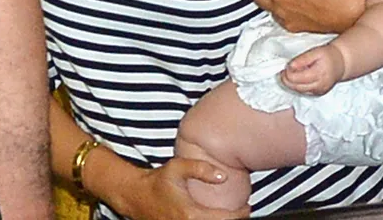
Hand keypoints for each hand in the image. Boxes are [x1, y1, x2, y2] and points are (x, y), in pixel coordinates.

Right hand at [113, 156, 248, 219]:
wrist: (136, 196)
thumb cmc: (158, 180)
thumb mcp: (177, 167)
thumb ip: (201, 168)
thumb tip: (224, 176)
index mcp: (189, 214)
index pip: (222, 219)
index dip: (238, 215)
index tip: (247, 207)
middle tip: (243, 212)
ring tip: (232, 215)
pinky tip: (215, 217)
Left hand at [280, 43, 344, 95]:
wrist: (341, 63)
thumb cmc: (329, 55)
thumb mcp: (315, 52)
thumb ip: (302, 59)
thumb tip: (290, 66)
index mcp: (318, 74)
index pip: (297, 78)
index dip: (288, 73)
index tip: (286, 66)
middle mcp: (319, 86)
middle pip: (296, 87)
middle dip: (287, 80)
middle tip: (283, 71)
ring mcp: (319, 91)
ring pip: (299, 91)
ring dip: (291, 84)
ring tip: (290, 73)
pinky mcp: (318, 93)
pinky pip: (303, 92)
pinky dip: (297, 86)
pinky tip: (297, 79)